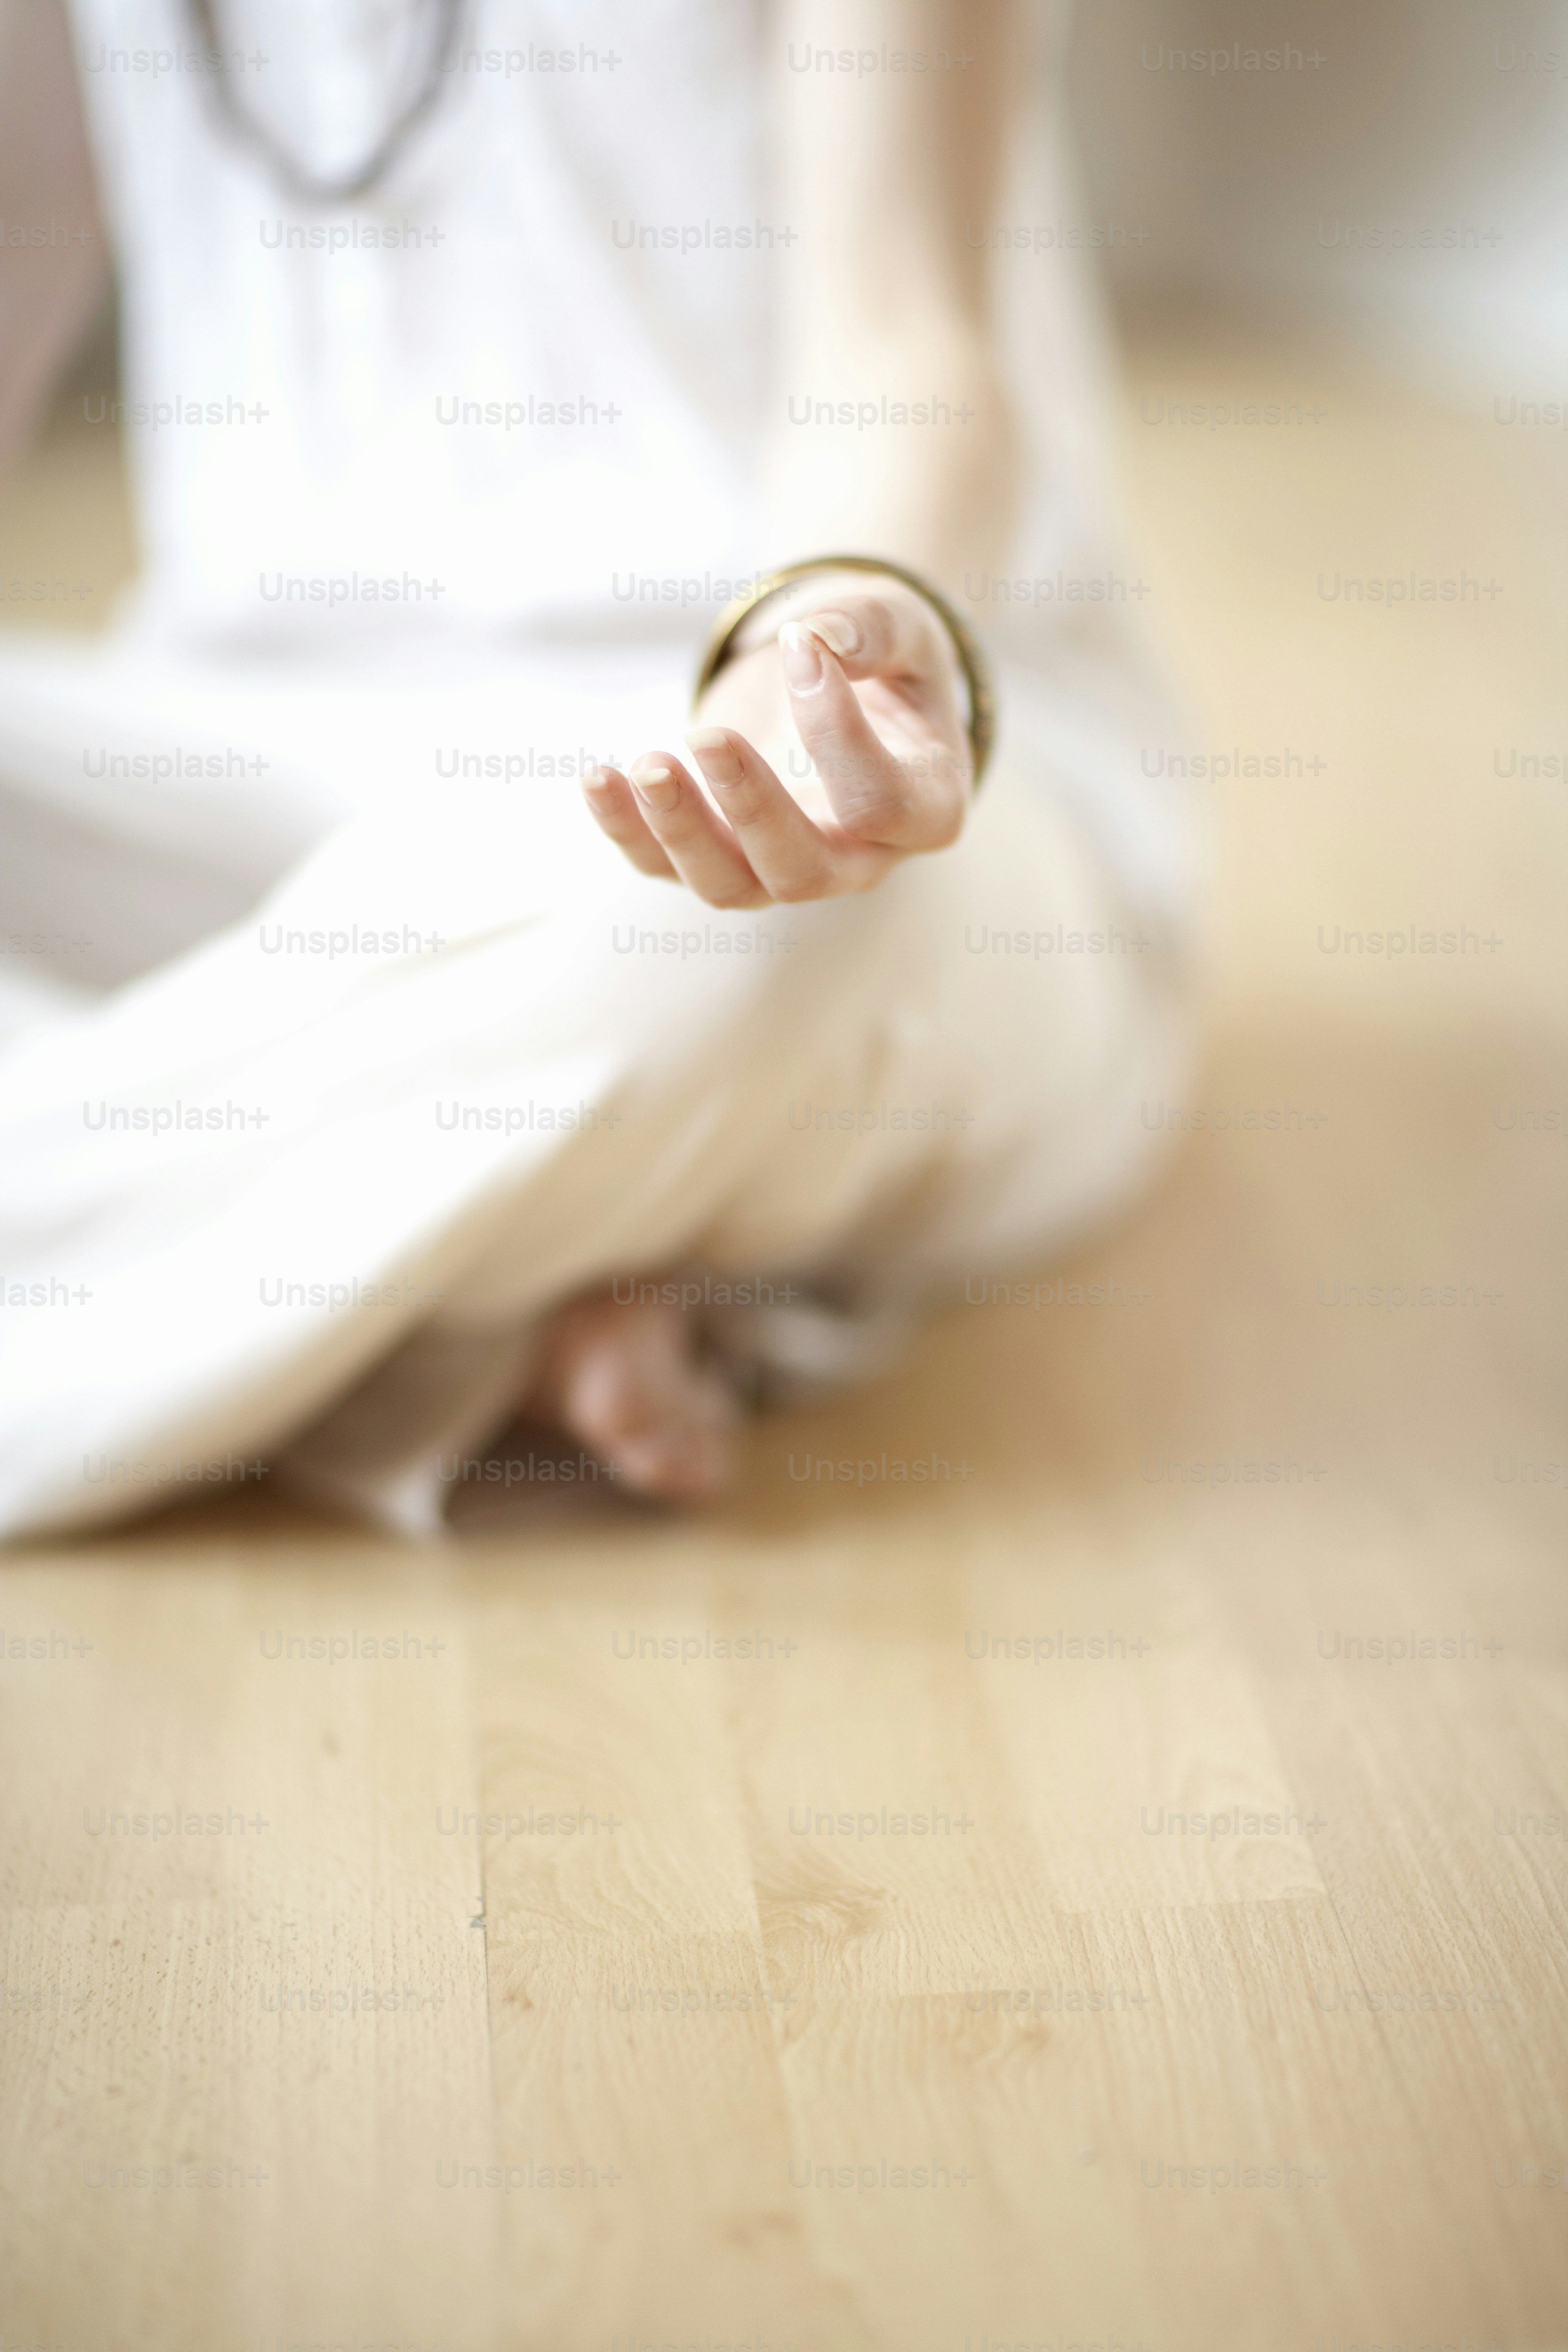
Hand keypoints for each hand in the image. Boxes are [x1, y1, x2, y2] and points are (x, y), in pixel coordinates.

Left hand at [581, 577, 973, 906]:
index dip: (837, 734)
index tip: (802, 644)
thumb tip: (813, 638)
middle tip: (707, 738)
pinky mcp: (718, 854)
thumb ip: (872, 627)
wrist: (844, 689)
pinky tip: (598, 778)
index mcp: (924, 808)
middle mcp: (858, 859)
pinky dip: (627, 830)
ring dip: (679, 832)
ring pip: (728, 886)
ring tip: (645, 764)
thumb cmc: (886, 664)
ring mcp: (782, 867)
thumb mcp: (900, 625)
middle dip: (749, 811)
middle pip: (801, 872)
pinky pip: (666, 867)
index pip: (881, 804)